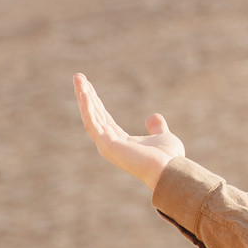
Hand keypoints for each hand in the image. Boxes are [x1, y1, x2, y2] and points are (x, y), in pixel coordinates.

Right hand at [75, 73, 184, 188]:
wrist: (170, 169)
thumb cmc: (168, 158)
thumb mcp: (163, 136)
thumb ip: (157, 128)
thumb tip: (152, 117)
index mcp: (123, 142)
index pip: (105, 119)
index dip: (97, 103)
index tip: (89, 87)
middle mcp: (112, 144)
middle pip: (95, 115)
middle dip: (86, 96)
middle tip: (78, 77)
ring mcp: (107, 146)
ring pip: (90, 117)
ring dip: (83, 97)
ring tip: (77, 78)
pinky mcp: (107, 145)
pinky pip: (92, 124)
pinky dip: (87, 108)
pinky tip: (83, 93)